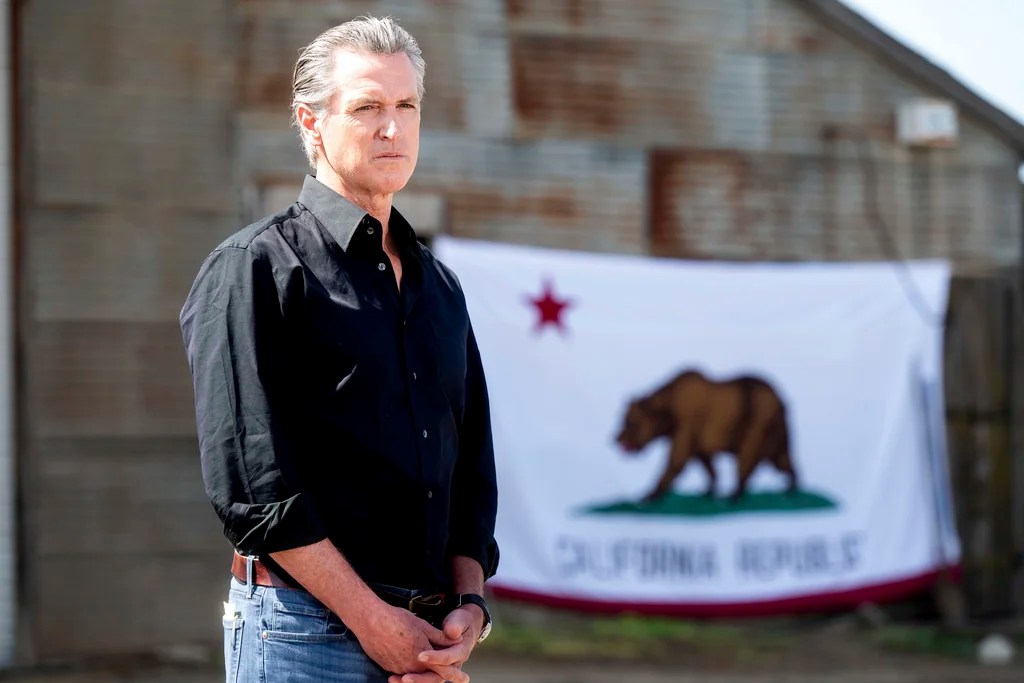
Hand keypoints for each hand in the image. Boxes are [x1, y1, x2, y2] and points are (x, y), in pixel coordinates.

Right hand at [351, 603, 466, 682]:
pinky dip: (408, 672)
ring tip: (426, 667)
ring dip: (422, 675)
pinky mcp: (387, 668)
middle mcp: (411, 666)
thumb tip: (456, 639)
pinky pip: (401, 673)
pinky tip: (410, 668)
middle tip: (454, 678)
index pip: (443, 669)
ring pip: (414, 676)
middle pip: (429, 676)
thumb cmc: (397, 620)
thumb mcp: (422, 625)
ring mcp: (398, 669)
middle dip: (439, 676)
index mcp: (423, 655)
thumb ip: (439, 636)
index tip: (465, 678)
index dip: (454, 673)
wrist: (370, 621)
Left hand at [389, 606, 483, 682]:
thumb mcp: (459, 620)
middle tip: (405, 678)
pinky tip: (393, 676)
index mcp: (460, 653)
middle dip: (420, 679)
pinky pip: (420, 676)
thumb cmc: (460, 622)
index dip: (434, 658)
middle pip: (436, 677)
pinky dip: (406, 677)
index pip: (447, 659)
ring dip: (412, 681)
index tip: (420, 656)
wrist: (463, 625)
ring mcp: (441, 667)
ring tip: (393, 679)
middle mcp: (451, 665)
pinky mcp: (432, 667)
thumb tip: (454, 633)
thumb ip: (455, 626)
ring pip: (427, 679)